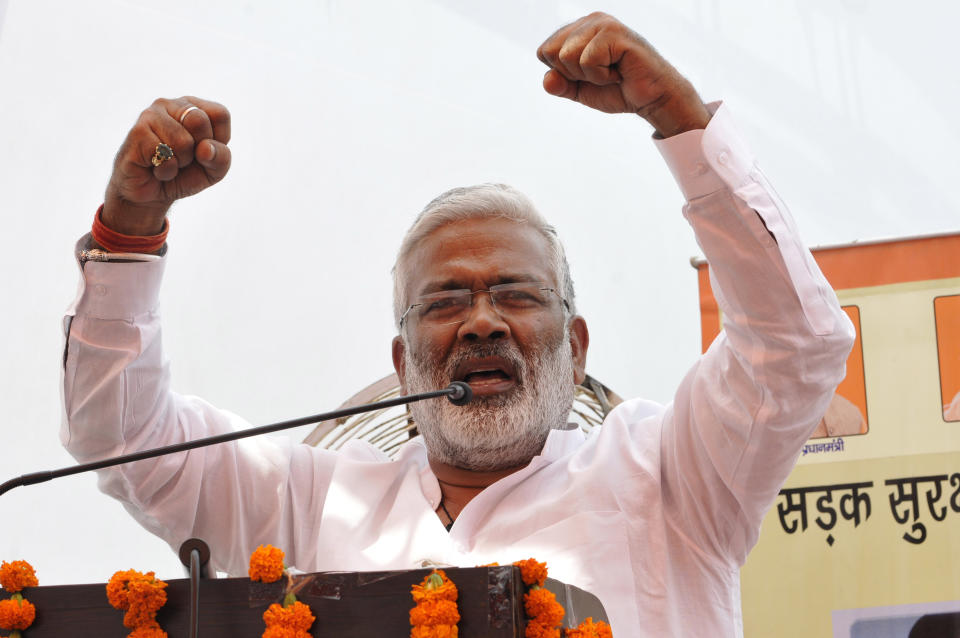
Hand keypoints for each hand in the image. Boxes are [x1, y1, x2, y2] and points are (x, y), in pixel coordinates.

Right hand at [102, 96, 231, 235]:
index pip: (220, 114)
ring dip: (180, 163)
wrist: (151, 195)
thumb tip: (205, 148)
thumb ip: (221, 157)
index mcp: (194, 107)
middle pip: (199, 121)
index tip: (203, 150)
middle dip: (198, 151)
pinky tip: (155, 168)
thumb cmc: (185, 176)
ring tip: (168, 163)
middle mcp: (171, 104)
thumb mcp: (214, 170)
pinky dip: (166, 171)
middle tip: (184, 158)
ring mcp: (151, 115)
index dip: (218, 140)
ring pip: (182, 141)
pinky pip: (165, 156)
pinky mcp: (137, 132)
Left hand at [537, 12, 710, 136]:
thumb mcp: (580, 90)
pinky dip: (601, 76)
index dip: (562, 74)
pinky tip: (620, 71)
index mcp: (578, 29)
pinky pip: (587, 61)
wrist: (651, 98)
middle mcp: (589, 20)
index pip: (544, 52)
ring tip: (612, 71)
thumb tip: (547, 79)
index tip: (588, 76)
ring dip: (589, 75)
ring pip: (566, 56)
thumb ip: (560, 85)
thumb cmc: (618, 90)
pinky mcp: (614, 33)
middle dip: (573, 74)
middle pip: (552, 53)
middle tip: (601, 74)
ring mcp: (602, 23)